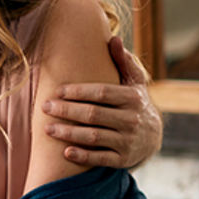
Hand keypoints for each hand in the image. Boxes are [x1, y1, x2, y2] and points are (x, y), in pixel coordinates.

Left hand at [41, 36, 162, 168]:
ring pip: (93, 137)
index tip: (57, 91)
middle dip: (66, 111)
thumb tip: (113, 38)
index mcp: (132, 98)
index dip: (78, 92)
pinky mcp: (123, 159)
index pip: (101, 93)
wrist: (153, 137)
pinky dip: (82, 156)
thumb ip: (123, 61)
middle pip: (93, 114)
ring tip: (47, 128)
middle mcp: (132, 119)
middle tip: (45, 107)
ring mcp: (128, 141)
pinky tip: (64, 152)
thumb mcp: (134, 82)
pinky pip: (100, 158)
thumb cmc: (134, 103)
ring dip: (68, 133)